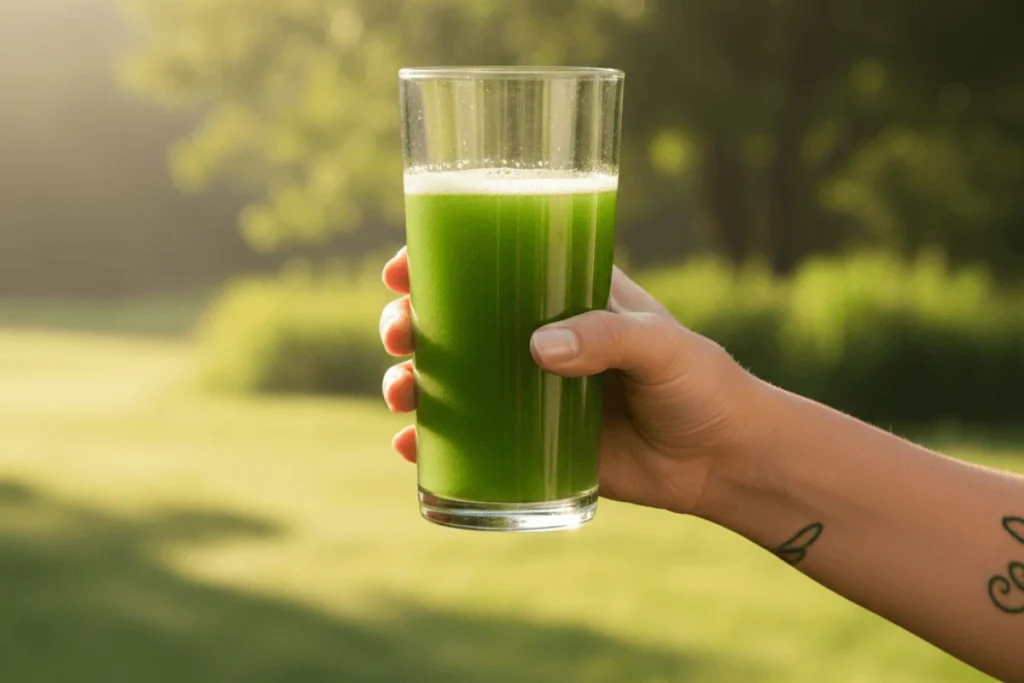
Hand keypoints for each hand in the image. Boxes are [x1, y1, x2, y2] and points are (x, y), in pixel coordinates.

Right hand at [380, 247, 764, 514]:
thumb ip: (609, 337)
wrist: (723, 462)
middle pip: (456, 321)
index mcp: (566, 295)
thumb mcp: (664, 347)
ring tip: (403, 393)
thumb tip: (537, 349)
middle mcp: (539, 338)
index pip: (493, 263)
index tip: (401, 272)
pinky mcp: (531, 444)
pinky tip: (410, 448)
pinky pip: (471, 440)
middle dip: (412, 324)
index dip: (438, 262)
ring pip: (454, 379)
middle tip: (399, 334)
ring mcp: (529, 392)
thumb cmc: (702, 385)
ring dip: (413, 381)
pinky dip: (434, 443)